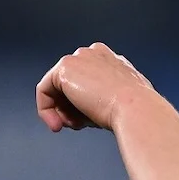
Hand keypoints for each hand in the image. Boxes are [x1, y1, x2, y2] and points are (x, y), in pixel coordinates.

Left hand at [35, 42, 157, 132]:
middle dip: (70, 108)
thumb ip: (103, 99)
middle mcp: (93, 54)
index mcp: (110, 60)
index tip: (86, 123)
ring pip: (56, 89)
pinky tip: (57, 124)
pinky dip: (46, 110)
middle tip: (78, 125)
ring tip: (74, 125)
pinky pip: (43, 91)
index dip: (81, 106)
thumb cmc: (134, 110)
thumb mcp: (121, 101)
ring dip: (61, 112)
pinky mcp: (64, 68)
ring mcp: (79, 58)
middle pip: (69, 85)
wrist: (135, 109)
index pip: (86, 82)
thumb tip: (91, 111)